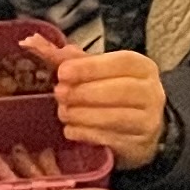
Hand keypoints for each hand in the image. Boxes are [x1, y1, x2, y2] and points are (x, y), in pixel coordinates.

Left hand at [50, 45, 165, 159]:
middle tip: (59, 93)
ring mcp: (148, 120)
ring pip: (116, 117)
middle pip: (121, 90)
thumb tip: (38, 45)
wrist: (142, 128)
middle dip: (85, 92)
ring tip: (63, 112)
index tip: (63, 72)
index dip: (91, 67)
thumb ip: (73, 60)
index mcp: (143, 68)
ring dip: (84, 115)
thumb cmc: (117, 93)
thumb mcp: (100, 73)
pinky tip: (71, 130)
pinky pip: (111, 139)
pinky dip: (87, 134)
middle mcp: (151, 92)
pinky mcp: (139, 144)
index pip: (121, 62)